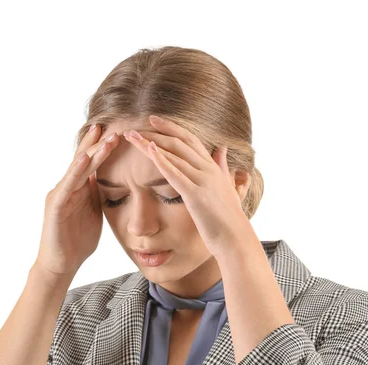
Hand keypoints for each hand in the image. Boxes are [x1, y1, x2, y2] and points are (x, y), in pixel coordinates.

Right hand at [34, 125, 118, 276]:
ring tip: (104, 136)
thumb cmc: (78, 240)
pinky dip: (75, 171)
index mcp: (79, 188)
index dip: (105, 147)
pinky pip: (67, 185)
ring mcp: (60, 194)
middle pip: (85, 160)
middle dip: (99, 143)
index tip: (121, 131)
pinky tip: (85, 159)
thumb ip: (100, 194)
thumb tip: (114, 179)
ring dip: (91, 152)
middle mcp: (67, 186)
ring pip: (77, 168)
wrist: (62, 264)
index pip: (93, 163)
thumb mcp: (95, 212)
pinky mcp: (55, 206)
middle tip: (115, 126)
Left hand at [123, 115, 250, 258]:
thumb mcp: (227, 187)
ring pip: (173, 154)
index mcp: (213, 168)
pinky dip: (161, 160)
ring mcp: (202, 181)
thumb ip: (222, 167)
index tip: (154, 121)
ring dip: (150, 143)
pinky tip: (149, 150)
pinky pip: (175, 174)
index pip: (190, 140)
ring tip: (132, 137)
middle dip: (155, 132)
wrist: (235, 239)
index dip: (171, 128)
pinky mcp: (196, 195)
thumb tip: (222, 149)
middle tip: (135, 127)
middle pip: (179, 142)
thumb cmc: (229, 218)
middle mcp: (208, 170)